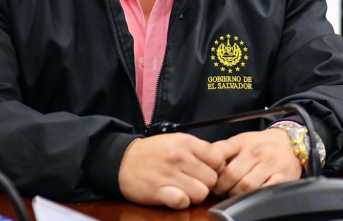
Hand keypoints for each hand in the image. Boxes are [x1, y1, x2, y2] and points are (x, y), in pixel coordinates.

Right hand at [118, 133, 237, 208]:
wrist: (121, 160)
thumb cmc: (153, 152)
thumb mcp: (177, 140)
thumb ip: (198, 150)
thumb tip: (221, 162)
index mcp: (186, 142)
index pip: (218, 158)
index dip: (217, 168)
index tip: (208, 171)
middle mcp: (179, 157)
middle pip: (212, 179)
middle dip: (207, 184)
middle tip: (196, 183)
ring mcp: (168, 174)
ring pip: (200, 193)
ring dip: (195, 196)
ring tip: (185, 191)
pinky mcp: (157, 191)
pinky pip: (182, 202)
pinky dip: (181, 202)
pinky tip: (175, 197)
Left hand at [212, 128, 302, 196]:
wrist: (289, 143)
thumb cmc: (261, 145)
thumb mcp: (241, 141)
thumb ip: (223, 151)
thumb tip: (203, 164)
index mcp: (242, 142)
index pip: (219, 153)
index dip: (210, 168)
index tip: (208, 175)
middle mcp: (256, 152)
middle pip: (231, 174)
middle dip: (221, 187)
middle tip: (219, 190)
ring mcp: (269, 165)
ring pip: (246, 186)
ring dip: (236, 193)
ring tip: (233, 193)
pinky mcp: (282, 177)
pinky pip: (264, 190)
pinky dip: (255, 195)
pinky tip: (250, 194)